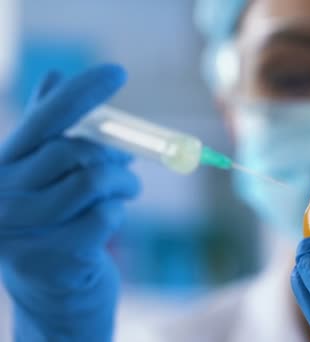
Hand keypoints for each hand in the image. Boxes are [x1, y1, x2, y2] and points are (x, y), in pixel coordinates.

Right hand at [0, 64, 139, 340]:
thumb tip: (52, 75)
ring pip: (94, 181)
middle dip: (114, 155)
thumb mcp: (48, 176)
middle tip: (129, 166)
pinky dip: (117, 215)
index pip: (46, 120)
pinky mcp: (52, 256)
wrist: (55, 293)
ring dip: (123, 184)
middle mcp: (4, 193)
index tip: (118, 72)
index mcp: (6, 165)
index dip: (82, 93)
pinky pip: (105, 216)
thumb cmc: (56, 224)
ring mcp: (23, 228)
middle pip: (75, 151)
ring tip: (127, 192)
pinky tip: (108, 225)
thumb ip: (51, 131)